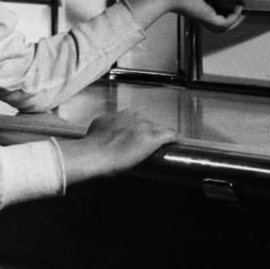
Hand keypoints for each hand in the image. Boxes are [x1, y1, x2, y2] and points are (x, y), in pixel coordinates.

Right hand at [58, 110, 177, 183]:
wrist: (95, 154)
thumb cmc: (92, 146)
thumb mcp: (96, 128)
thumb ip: (106, 126)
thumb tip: (106, 132)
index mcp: (119, 114)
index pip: (133, 119)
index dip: (134, 130)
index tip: (133, 137)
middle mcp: (133, 116)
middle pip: (146, 123)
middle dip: (145, 132)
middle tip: (140, 146)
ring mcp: (144, 126)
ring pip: (157, 128)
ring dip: (156, 136)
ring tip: (158, 146)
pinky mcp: (153, 138)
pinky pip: (169, 134)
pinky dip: (174, 138)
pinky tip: (177, 141)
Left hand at [126, 0, 243, 31]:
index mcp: (192, 5)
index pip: (209, 10)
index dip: (220, 6)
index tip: (230, 0)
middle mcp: (198, 13)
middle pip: (218, 20)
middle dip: (231, 15)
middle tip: (240, 7)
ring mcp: (203, 17)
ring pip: (224, 25)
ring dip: (236, 18)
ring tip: (242, 8)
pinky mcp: (208, 18)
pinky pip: (226, 22)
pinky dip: (235, 16)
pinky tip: (239, 7)